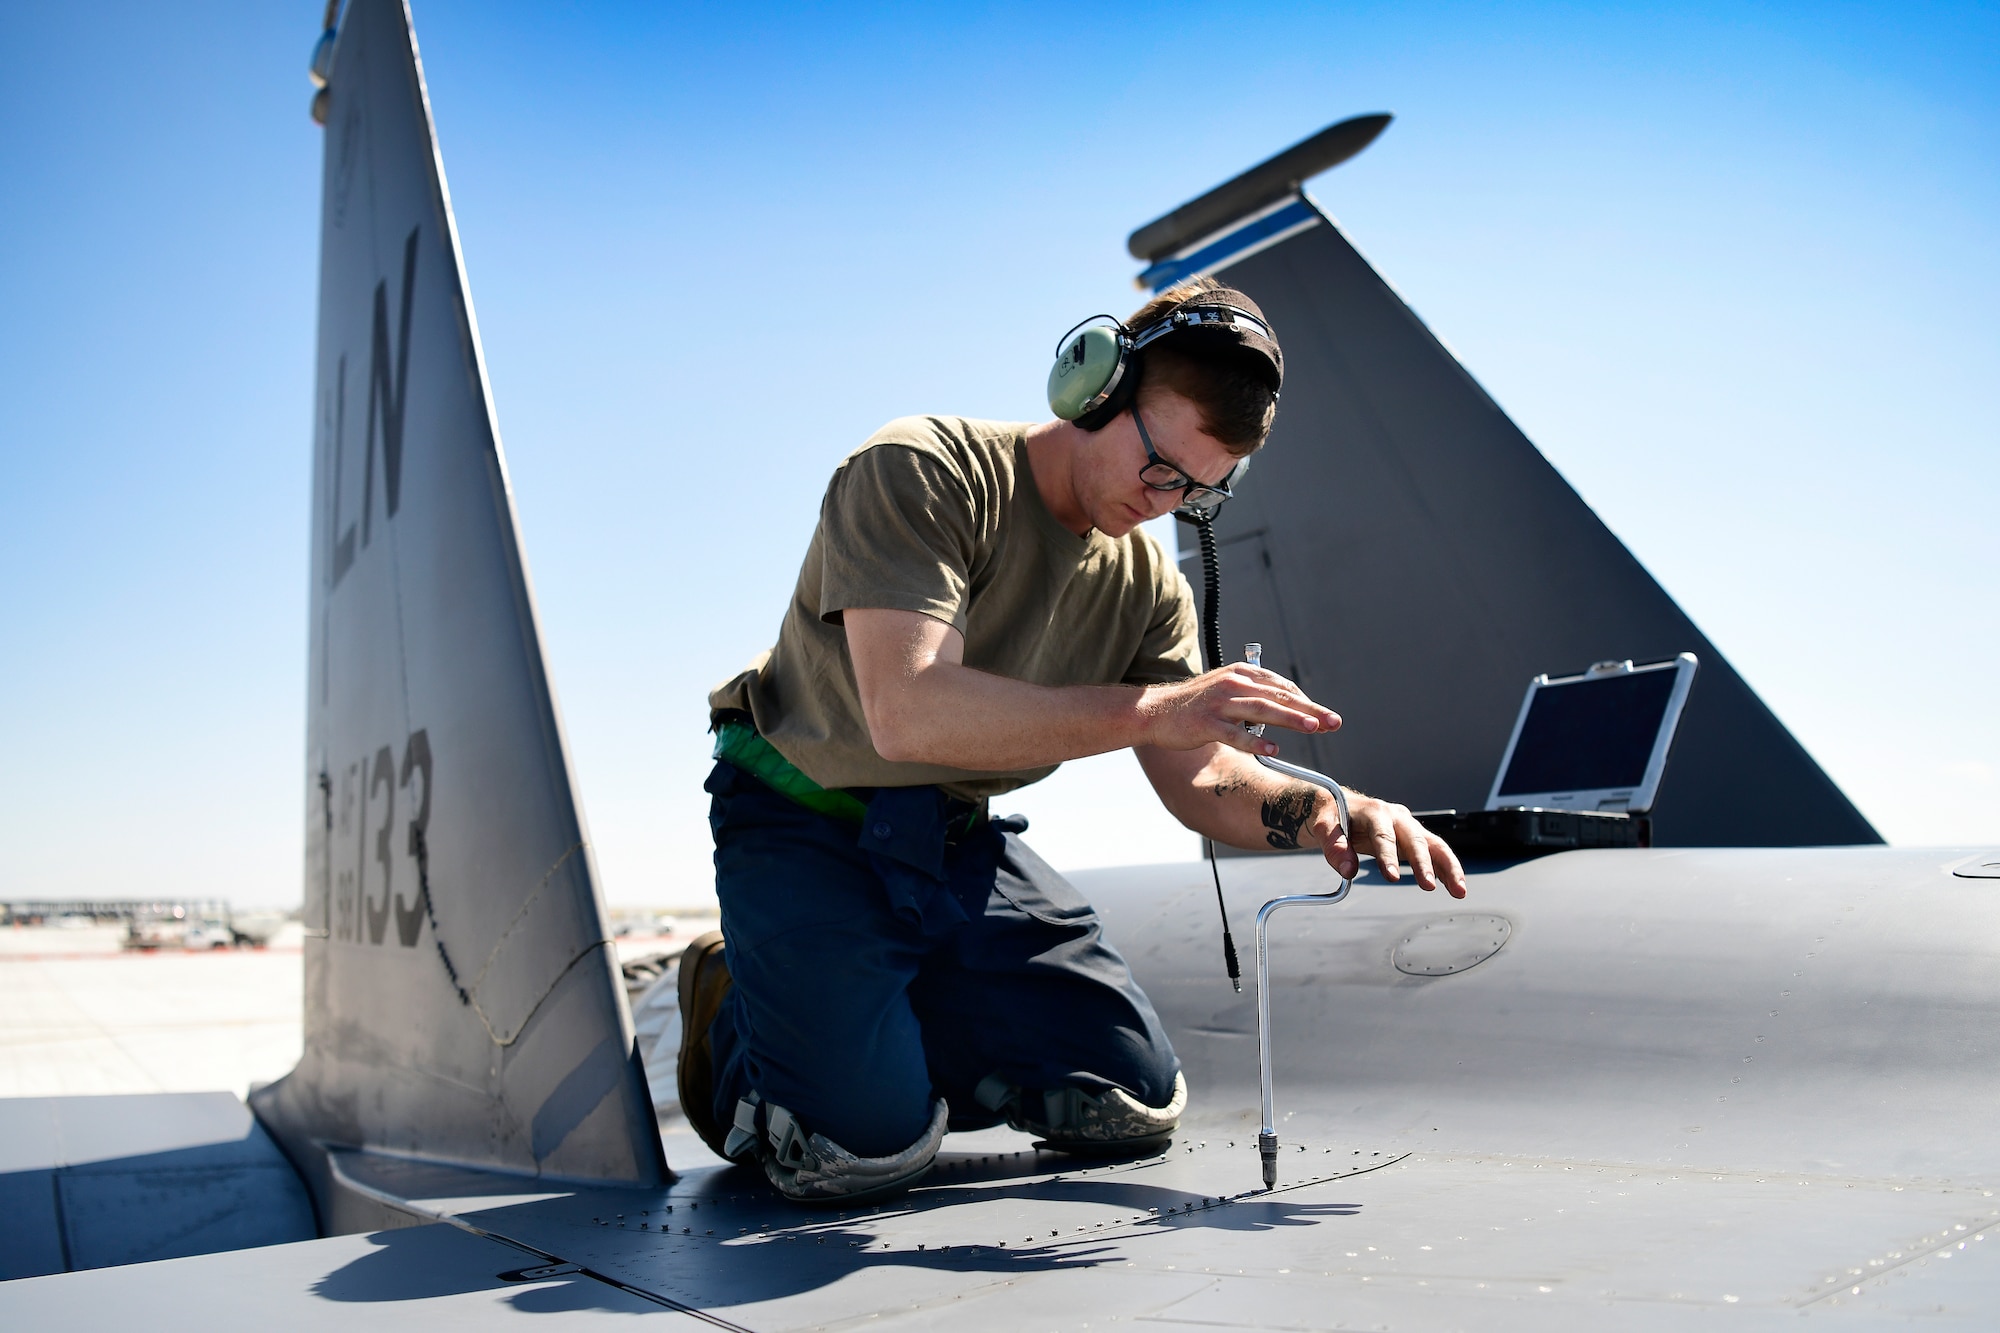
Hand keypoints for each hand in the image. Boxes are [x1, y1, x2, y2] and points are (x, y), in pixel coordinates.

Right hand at [1139, 665, 1340, 754]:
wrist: (1156, 711)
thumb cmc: (1195, 705)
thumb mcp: (1227, 691)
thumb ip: (1254, 695)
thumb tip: (1287, 706)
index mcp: (1241, 674)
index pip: (1281, 686)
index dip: (1305, 702)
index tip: (1324, 718)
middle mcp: (1233, 684)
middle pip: (1278, 696)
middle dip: (1309, 709)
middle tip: (1333, 721)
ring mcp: (1219, 703)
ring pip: (1262, 709)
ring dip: (1291, 719)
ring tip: (1313, 728)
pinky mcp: (1206, 723)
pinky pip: (1235, 733)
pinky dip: (1255, 739)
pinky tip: (1274, 748)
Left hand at [1311, 791, 1466, 897]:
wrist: (1339, 804)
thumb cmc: (1331, 816)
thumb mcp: (1323, 827)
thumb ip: (1334, 847)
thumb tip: (1348, 871)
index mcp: (1374, 811)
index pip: (1383, 835)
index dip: (1387, 856)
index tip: (1390, 877)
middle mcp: (1397, 816)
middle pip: (1414, 840)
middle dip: (1423, 864)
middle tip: (1428, 886)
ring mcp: (1408, 826)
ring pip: (1434, 845)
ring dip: (1449, 867)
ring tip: (1460, 891)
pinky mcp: (1413, 838)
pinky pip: (1434, 852)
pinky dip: (1446, 869)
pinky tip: (1455, 887)